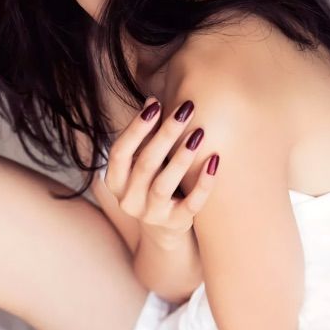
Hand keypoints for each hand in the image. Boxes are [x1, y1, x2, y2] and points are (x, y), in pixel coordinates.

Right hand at [104, 96, 218, 244]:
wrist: (163, 229)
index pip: (120, 152)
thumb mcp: (142, 162)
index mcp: (115, 181)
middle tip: (186, 109)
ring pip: (164, 185)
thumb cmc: (151, 182)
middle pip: (145, 164)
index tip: (155, 103)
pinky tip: (214, 161)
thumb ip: (145, 137)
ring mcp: (151, 215)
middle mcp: (128, 200)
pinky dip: (203, 183)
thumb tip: (153, 100)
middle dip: (166, 134)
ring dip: (181, 157)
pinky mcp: (175, 223)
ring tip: (199, 133)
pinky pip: (191, 204)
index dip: (136, 128)